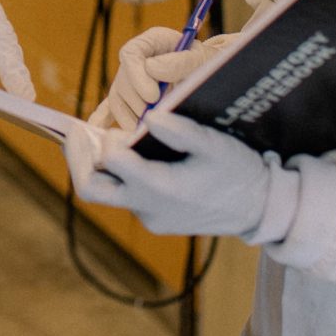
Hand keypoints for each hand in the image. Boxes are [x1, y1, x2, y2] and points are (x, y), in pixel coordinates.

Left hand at [62, 109, 289, 239]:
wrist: (260, 209)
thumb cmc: (240, 171)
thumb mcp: (215, 144)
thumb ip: (181, 131)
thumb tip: (149, 116)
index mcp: (162, 189)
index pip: (110, 164)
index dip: (103, 140)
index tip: (108, 124)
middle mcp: (149, 209)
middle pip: (92, 190)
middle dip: (77, 160)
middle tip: (76, 132)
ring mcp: (150, 217)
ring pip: (106, 193)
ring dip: (97, 165)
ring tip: (98, 136)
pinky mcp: (156, 220)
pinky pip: (125, 196)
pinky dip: (118, 174)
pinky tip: (127, 151)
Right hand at [85, 25, 242, 131]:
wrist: (211, 77)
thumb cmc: (208, 64)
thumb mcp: (202, 58)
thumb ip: (180, 62)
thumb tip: (152, 69)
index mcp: (151, 42)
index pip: (130, 54)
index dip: (137, 76)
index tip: (153, 95)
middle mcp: (136, 61)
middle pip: (122, 82)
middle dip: (138, 103)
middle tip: (157, 116)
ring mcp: (130, 81)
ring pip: (117, 100)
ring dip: (130, 117)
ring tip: (148, 130)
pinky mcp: (129, 100)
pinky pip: (110, 109)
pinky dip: (103, 120)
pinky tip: (96, 130)